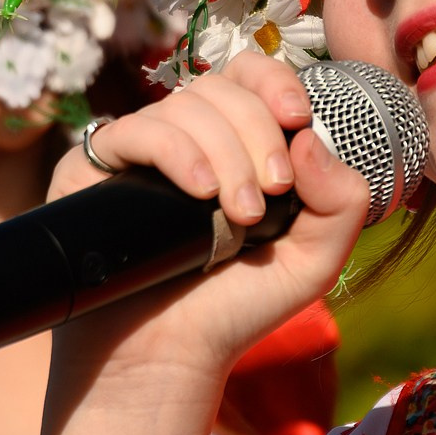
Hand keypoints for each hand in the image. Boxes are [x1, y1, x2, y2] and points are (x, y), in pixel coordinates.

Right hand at [44, 54, 367, 408]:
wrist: (167, 357)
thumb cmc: (235, 308)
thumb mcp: (314, 259)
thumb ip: (341, 202)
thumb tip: (312, 138)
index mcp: (236, 144)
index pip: (250, 77)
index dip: (275, 82)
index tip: (298, 118)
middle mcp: (187, 139)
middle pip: (224, 89)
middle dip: (258, 137)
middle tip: (268, 199)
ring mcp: (139, 151)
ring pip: (185, 106)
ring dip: (225, 155)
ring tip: (239, 218)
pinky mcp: (94, 169)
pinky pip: (135, 130)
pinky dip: (177, 152)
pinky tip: (199, 195)